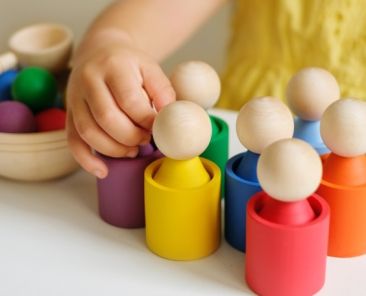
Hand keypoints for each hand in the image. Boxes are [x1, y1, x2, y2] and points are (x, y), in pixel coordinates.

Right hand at [66, 33, 174, 177]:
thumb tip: (169, 116)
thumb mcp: (150, 68)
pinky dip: (86, 160)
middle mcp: (89, 80)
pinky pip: (73, 141)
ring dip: (114, 149)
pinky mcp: (69, 113)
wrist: (99, 51)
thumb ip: (163, 91)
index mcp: (114, 66)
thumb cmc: (129, 64)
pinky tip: (103, 170)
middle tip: (145, 140)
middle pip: (107, 118)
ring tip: (132, 150)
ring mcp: (75, 97)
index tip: (158, 129)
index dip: (146, 120)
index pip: (129, 100)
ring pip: (89, 132)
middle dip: (131, 137)